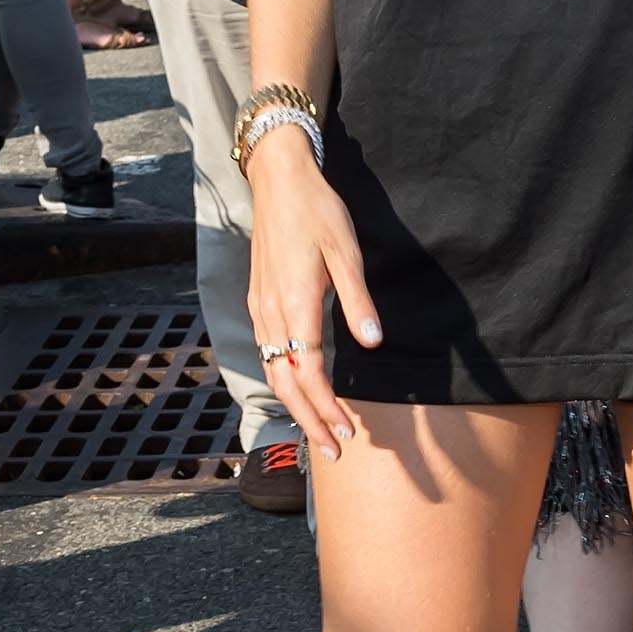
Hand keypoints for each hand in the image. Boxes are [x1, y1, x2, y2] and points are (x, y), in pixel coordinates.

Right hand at [244, 127, 382, 464]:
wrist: (278, 180)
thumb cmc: (317, 211)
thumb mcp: (347, 252)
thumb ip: (358, 302)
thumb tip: (373, 344)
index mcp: (295, 303)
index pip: (307, 373)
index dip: (327, 407)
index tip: (348, 431)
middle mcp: (271, 313)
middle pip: (285, 384)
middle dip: (309, 421)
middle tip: (335, 451)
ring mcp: (260, 308)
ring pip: (272, 372)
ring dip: (296, 406)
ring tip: (320, 430)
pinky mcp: (259, 302)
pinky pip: (267, 354)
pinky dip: (283, 382)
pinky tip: (299, 391)